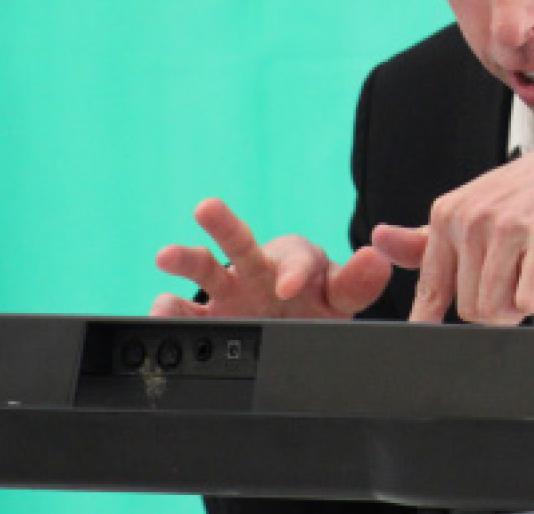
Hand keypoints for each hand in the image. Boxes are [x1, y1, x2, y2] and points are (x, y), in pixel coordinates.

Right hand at [150, 198, 391, 318]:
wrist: (293, 326)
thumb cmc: (317, 301)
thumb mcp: (342, 295)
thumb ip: (358, 282)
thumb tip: (377, 258)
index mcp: (296, 260)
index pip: (298, 261)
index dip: (294, 274)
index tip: (289, 289)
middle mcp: (257, 269)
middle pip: (241, 242)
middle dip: (225, 224)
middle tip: (207, 206)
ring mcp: (230, 293)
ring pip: (206, 270)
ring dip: (185, 259)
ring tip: (165, 255)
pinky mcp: (209, 318)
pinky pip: (185, 314)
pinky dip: (169, 313)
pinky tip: (157, 315)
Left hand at [372, 125, 533, 325]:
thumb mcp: (478, 209)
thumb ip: (428, 238)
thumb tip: (376, 240)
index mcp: (447, 214)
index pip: (433, 294)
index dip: (448, 317)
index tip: (455, 329)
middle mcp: (469, 217)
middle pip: (470, 311)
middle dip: (503, 304)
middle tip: (525, 274)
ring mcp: (504, 225)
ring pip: (498, 311)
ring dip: (528, 303)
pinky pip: (533, 302)